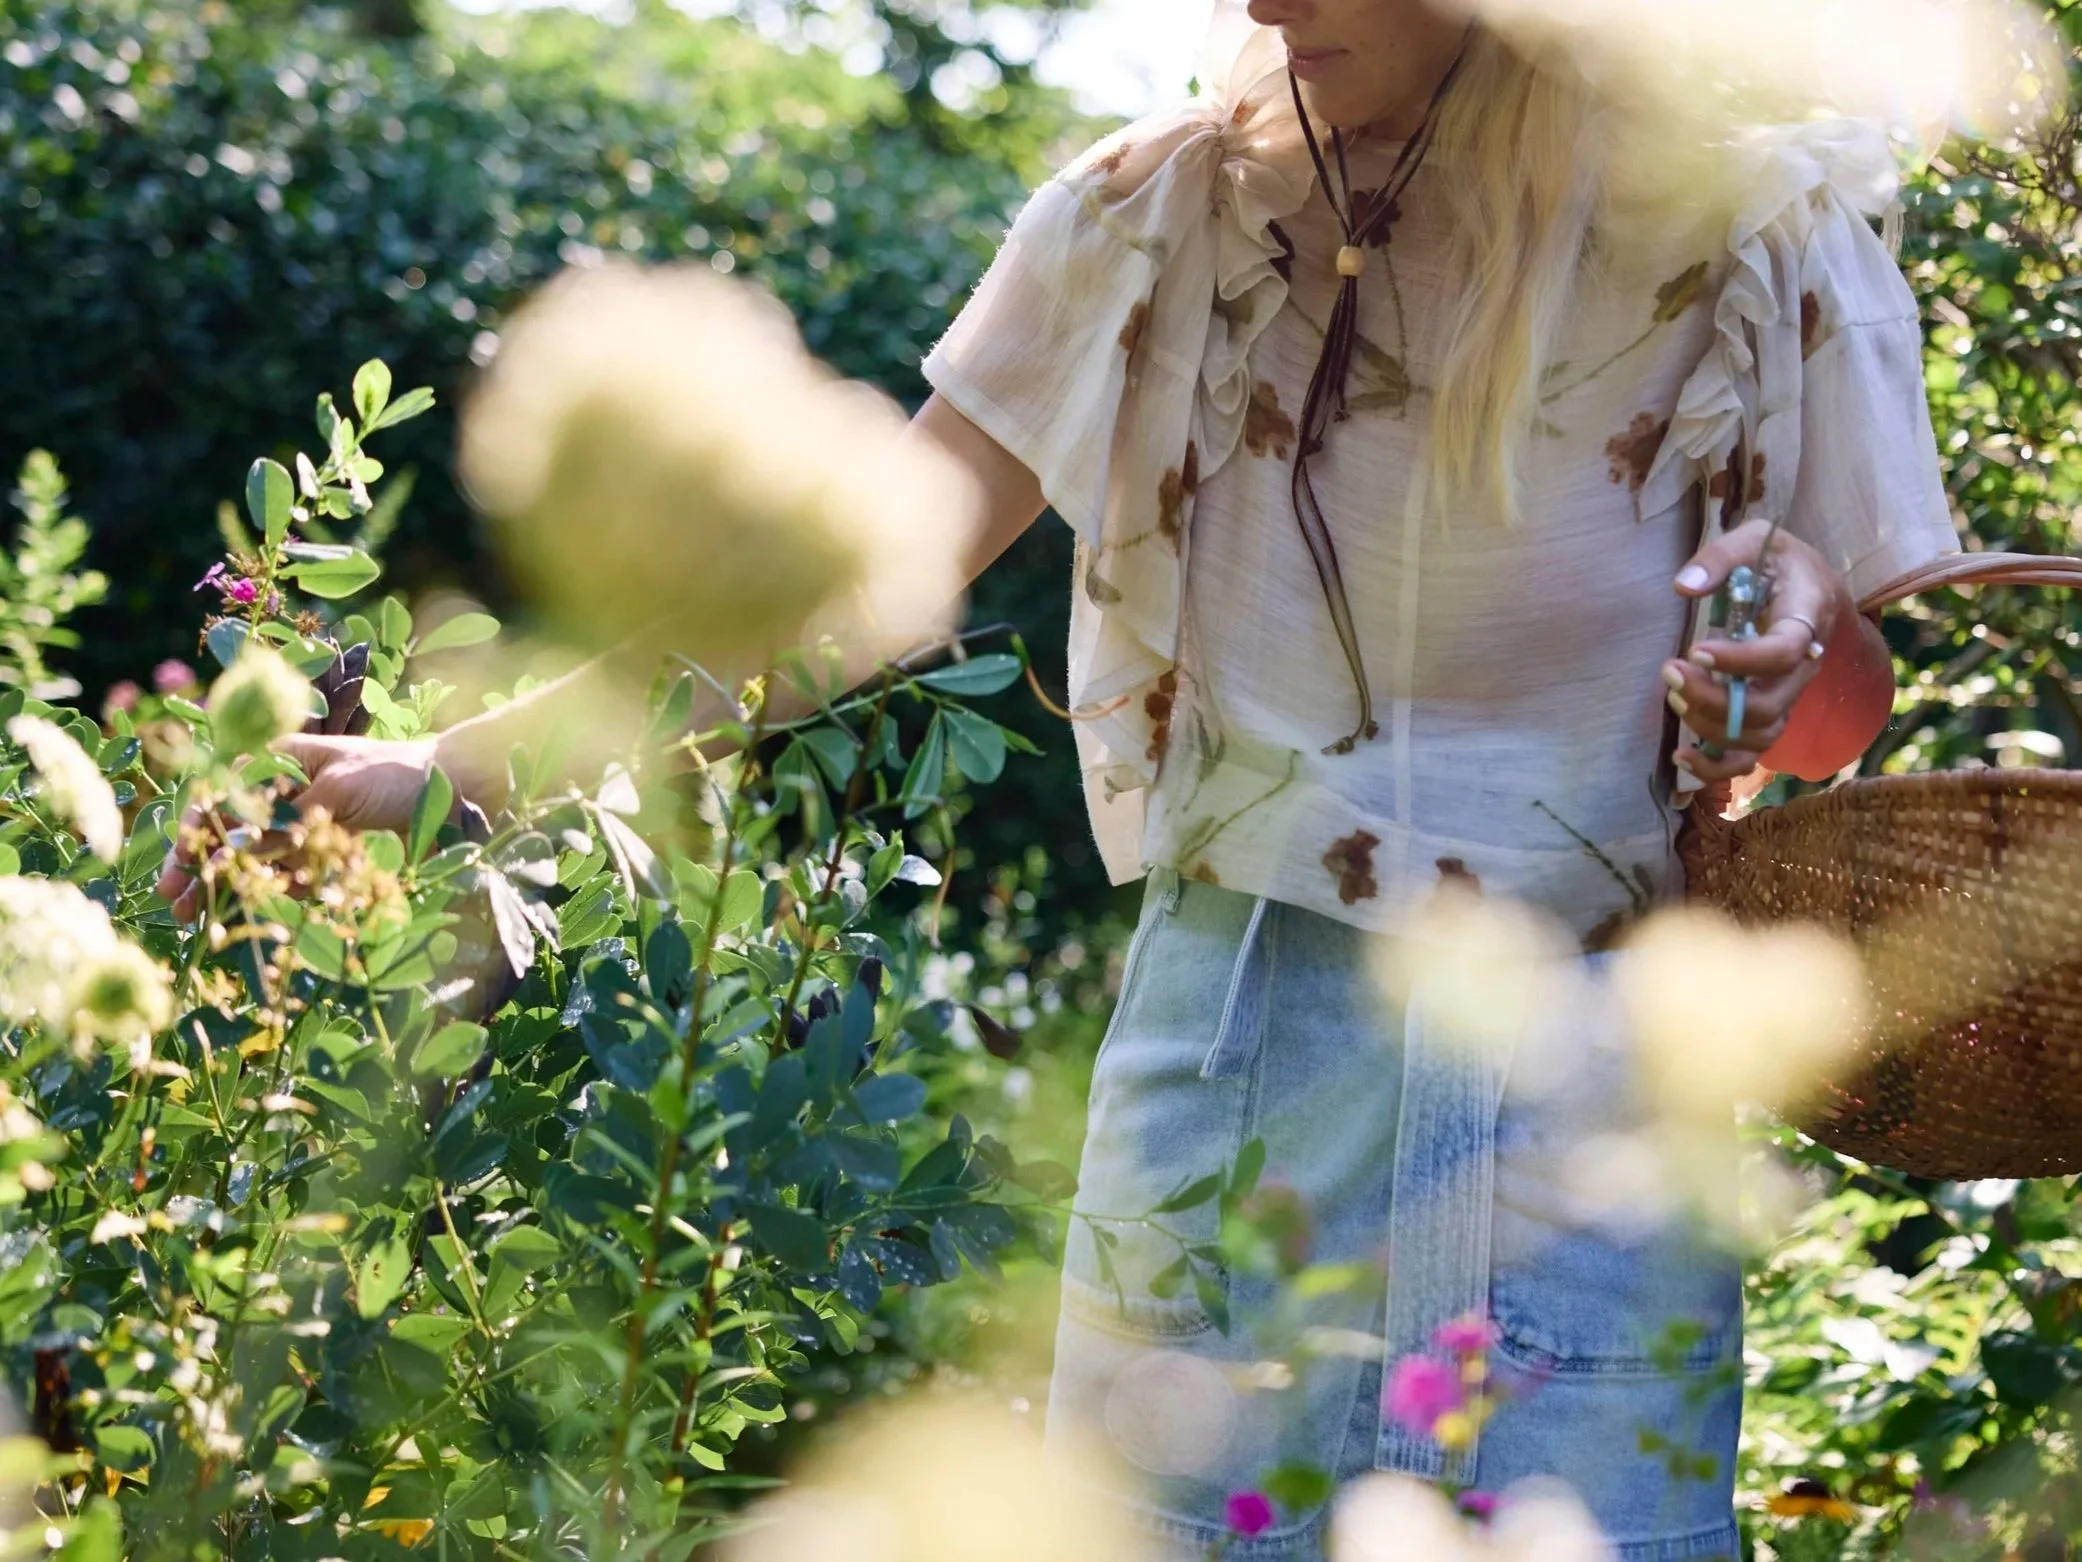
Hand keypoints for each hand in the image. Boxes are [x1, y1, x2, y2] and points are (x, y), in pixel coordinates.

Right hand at [155, 734, 436, 921]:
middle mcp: (287, 791)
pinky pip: (294, 875)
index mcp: (281, 761)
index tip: (181, 863)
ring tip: (203, 919)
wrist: (457, 790)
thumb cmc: (397, 775)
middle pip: (232, 831)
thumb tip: (231, 852)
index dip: (197, 829)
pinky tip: (263, 910)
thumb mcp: (337, 792)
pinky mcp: (329, 850)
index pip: (223, 794)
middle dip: (202, 866)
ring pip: (257, 859)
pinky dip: (280, 892)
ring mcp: (307, 823)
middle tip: (176, 903)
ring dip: (231, 886)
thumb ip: (286, 823)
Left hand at [1664, 517, 1847, 784]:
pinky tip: (1681, 757)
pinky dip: (1718, 767)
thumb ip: (1720, 557)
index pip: (1785, 653)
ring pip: (1760, 735)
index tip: (1695, 650)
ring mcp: (1790, 694)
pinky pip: (1752, 754)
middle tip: (1670, 670)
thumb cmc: (1778, 560)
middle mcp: (1806, 666)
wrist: (1811, 585)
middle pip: (1769, 705)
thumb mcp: (1755, 538)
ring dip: (1710, 727)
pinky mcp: (1771, 711)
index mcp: (1809, 617)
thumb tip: (1683, 587)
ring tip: (1674, 696)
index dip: (1741, 660)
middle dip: (1713, 697)